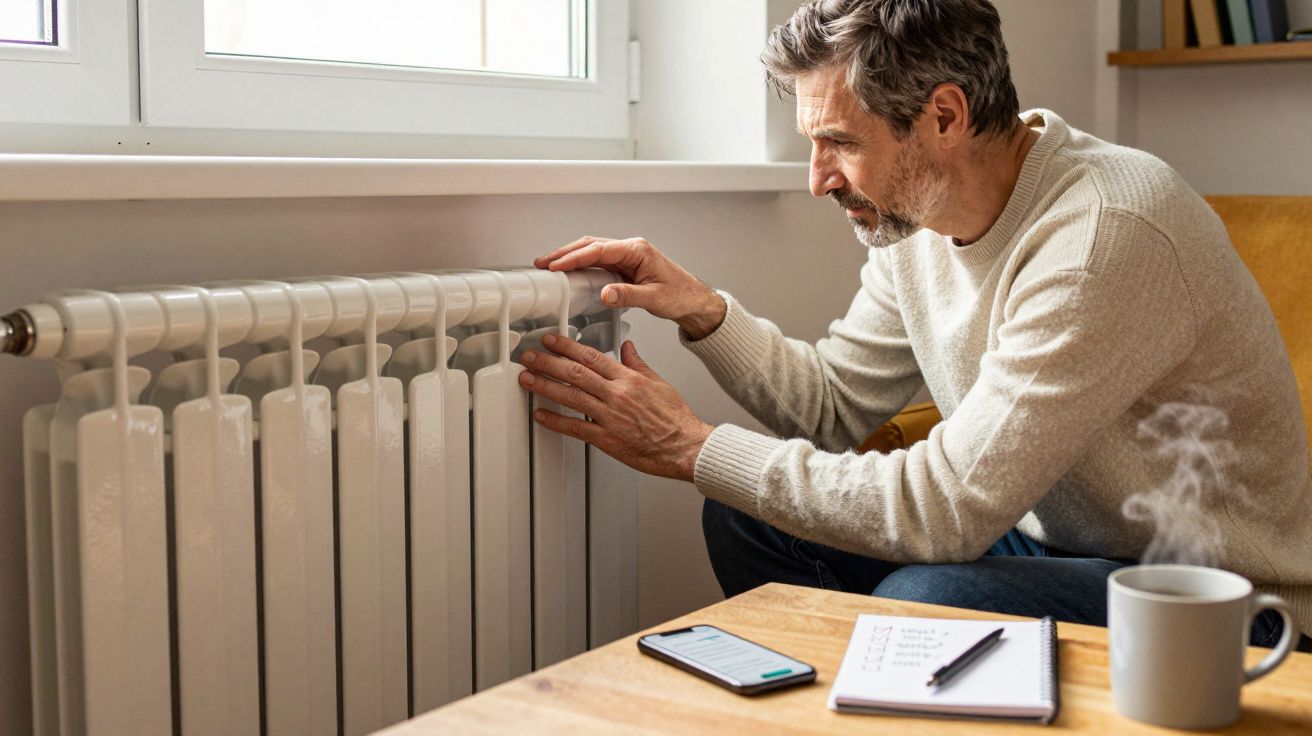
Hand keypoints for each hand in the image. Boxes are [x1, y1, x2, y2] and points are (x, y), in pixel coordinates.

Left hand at [517, 333, 713, 481]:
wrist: (685, 446)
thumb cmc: (676, 419)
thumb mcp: (659, 383)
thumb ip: (638, 364)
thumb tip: (627, 347)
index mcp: (629, 379)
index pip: (592, 356)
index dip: (567, 347)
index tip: (551, 341)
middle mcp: (617, 394)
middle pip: (576, 373)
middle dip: (548, 363)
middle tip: (529, 356)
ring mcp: (611, 417)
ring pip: (572, 396)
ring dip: (545, 386)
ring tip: (527, 378)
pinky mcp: (608, 439)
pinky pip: (576, 428)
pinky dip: (556, 421)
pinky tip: (540, 415)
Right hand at [534, 236, 726, 339]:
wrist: (694, 300)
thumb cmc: (681, 296)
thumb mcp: (655, 299)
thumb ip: (628, 295)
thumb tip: (604, 293)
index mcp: (637, 250)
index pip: (599, 250)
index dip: (574, 257)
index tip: (556, 265)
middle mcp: (631, 248)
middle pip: (591, 245)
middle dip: (565, 252)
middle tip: (543, 263)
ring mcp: (627, 256)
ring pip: (593, 251)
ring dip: (571, 257)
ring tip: (549, 266)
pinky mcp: (626, 265)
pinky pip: (599, 261)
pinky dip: (581, 264)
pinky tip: (569, 272)